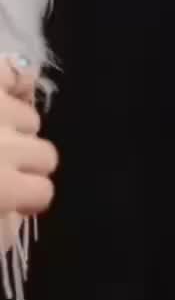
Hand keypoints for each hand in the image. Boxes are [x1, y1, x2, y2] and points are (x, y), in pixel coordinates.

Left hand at [0, 57, 57, 223]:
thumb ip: (2, 228)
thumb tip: (19, 216)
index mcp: (3, 186)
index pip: (43, 193)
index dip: (27, 199)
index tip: (11, 201)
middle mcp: (6, 144)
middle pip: (46, 155)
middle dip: (25, 164)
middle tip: (0, 167)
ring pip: (31, 118)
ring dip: (15, 129)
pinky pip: (15, 71)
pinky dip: (16, 82)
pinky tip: (11, 93)